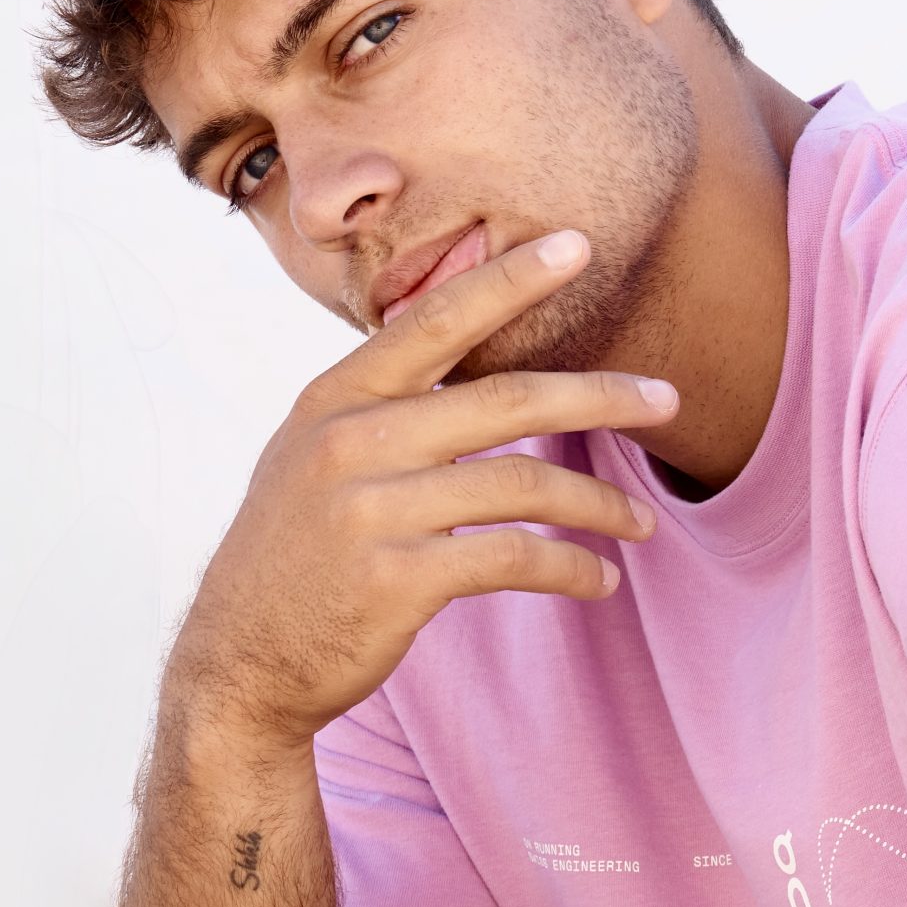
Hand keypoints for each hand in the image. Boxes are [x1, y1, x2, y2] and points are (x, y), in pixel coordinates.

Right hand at [162, 228, 678, 746]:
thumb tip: (461, 358)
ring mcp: (374, 510)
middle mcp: (352, 442)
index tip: (575, 245)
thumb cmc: (291, 555)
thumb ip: (377, 408)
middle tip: (666, 399)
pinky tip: (599, 579)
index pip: (434, 320)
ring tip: (639, 523)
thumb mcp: (309, 456)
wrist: (239, 661)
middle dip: (601, 396)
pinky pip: (515, 558)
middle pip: (507, 400)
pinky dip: (570, 568)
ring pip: (524, 484)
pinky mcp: (399, 579)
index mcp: (335, 398)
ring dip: (598, 504)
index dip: (508, 279)